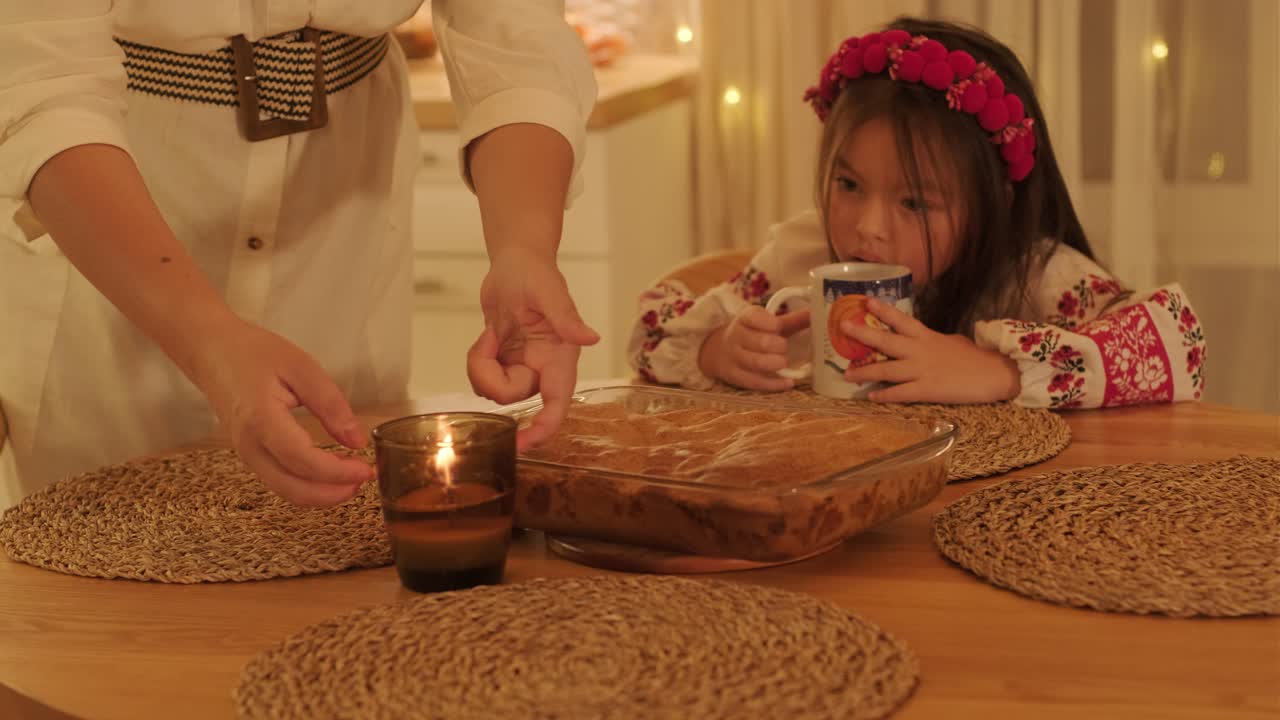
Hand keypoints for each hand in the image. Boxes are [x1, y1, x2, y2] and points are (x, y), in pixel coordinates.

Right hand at [192, 320, 372, 506]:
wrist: (211, 351)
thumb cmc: (253, 353)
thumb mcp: (302, 367)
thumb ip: (331, 404)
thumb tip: (357, 441)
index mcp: (262, 420)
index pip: (304, 461)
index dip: (338, 472)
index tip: (367, 469)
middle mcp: (249, 446)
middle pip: (294, 489)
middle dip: (333, 493)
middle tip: (365, 478)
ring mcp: (246, 454)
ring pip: (286, 491)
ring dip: (322, 494)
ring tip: (353, 476)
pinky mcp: (249, 455)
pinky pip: (280, 482)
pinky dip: (307, 486)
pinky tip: (329, 472)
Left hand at [467, 247, 599, 450]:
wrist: (514, 264)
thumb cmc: (535, 272)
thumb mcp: (549, 291)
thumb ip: (567, 318)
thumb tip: (591, 339)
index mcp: (560, 356)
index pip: (558, 401)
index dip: (544, 427)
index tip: (525, 443)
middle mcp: (545, 368)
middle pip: (512, 397)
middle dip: (490, 375)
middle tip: (489, 342)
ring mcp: (524, 369)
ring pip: (494, 392)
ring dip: (482, 365)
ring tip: (489, 336)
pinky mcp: (506, 365)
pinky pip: (483, 380)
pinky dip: (478, 361)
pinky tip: (488, 338)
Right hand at [698, 305, 808, 390]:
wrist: (718, 350)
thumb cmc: (752, 335)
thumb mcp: (766, 324)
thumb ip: (791, 320)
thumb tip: (817, 314)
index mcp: (745, 319)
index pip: (755, 317)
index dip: (771, 323)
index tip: (778, 326)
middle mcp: (736, 336)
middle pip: (760, 342)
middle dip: (778, 346)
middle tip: (783, 347)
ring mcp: (734, 357)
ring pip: (756, 363)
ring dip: (775, 363)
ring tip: (783, 362)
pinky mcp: (734, 376)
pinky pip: (755, 382)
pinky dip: (774, 384)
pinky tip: (788, 382)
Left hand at [841, 298, 1020, 403]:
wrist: (995, 375)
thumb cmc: (975, 358)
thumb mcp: (952, 342)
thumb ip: (934, 340)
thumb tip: (923, 341)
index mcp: (927, 336)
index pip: (901, 320)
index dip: (882, 310)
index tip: (864, 301)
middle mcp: (920, 350)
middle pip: (885, 341)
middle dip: (862, 334)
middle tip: (843, 327)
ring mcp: (922, 370)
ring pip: (886, 370)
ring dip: (864, 372)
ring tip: (847, 375)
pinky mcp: (927, 390)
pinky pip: (900, 393)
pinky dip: (884, 395)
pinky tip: (871, 397)